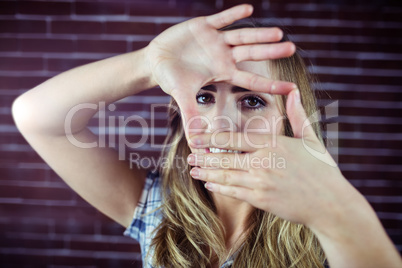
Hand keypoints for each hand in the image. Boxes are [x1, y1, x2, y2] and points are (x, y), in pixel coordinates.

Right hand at [146, 4, 296, 130]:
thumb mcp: (182, 96)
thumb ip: (190, 115)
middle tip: (291, 48)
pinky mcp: (204, 26)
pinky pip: (221, 18)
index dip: (271, 84)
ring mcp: (216, 40)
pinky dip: (234, 14)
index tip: (292, 87)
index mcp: (223, 73)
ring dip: (259, 34)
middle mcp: (224, 56)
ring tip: (278, 32)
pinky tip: (249, 9)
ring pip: (242, 36)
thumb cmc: (171, 80)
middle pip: (252, 53)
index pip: (251, 80)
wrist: (156, 61)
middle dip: (271, 51)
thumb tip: (193, 141)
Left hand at [187, 89, 360, 228]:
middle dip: (203, 156)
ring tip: (192, 169)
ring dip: (206, 172)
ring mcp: (260, 182)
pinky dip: (219, 187)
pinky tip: (209, 183)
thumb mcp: (310, 138)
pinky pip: (233, 192)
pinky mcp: (261, 200)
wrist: (331, 204)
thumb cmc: (322, 170)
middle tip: (189, 154)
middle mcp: (263, 161)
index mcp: (273, 143)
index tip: (195, 137)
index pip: (234, 139)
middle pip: (224, 157)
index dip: (211, 138)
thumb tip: (293, 91)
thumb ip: (297, 115)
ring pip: (225, 175)